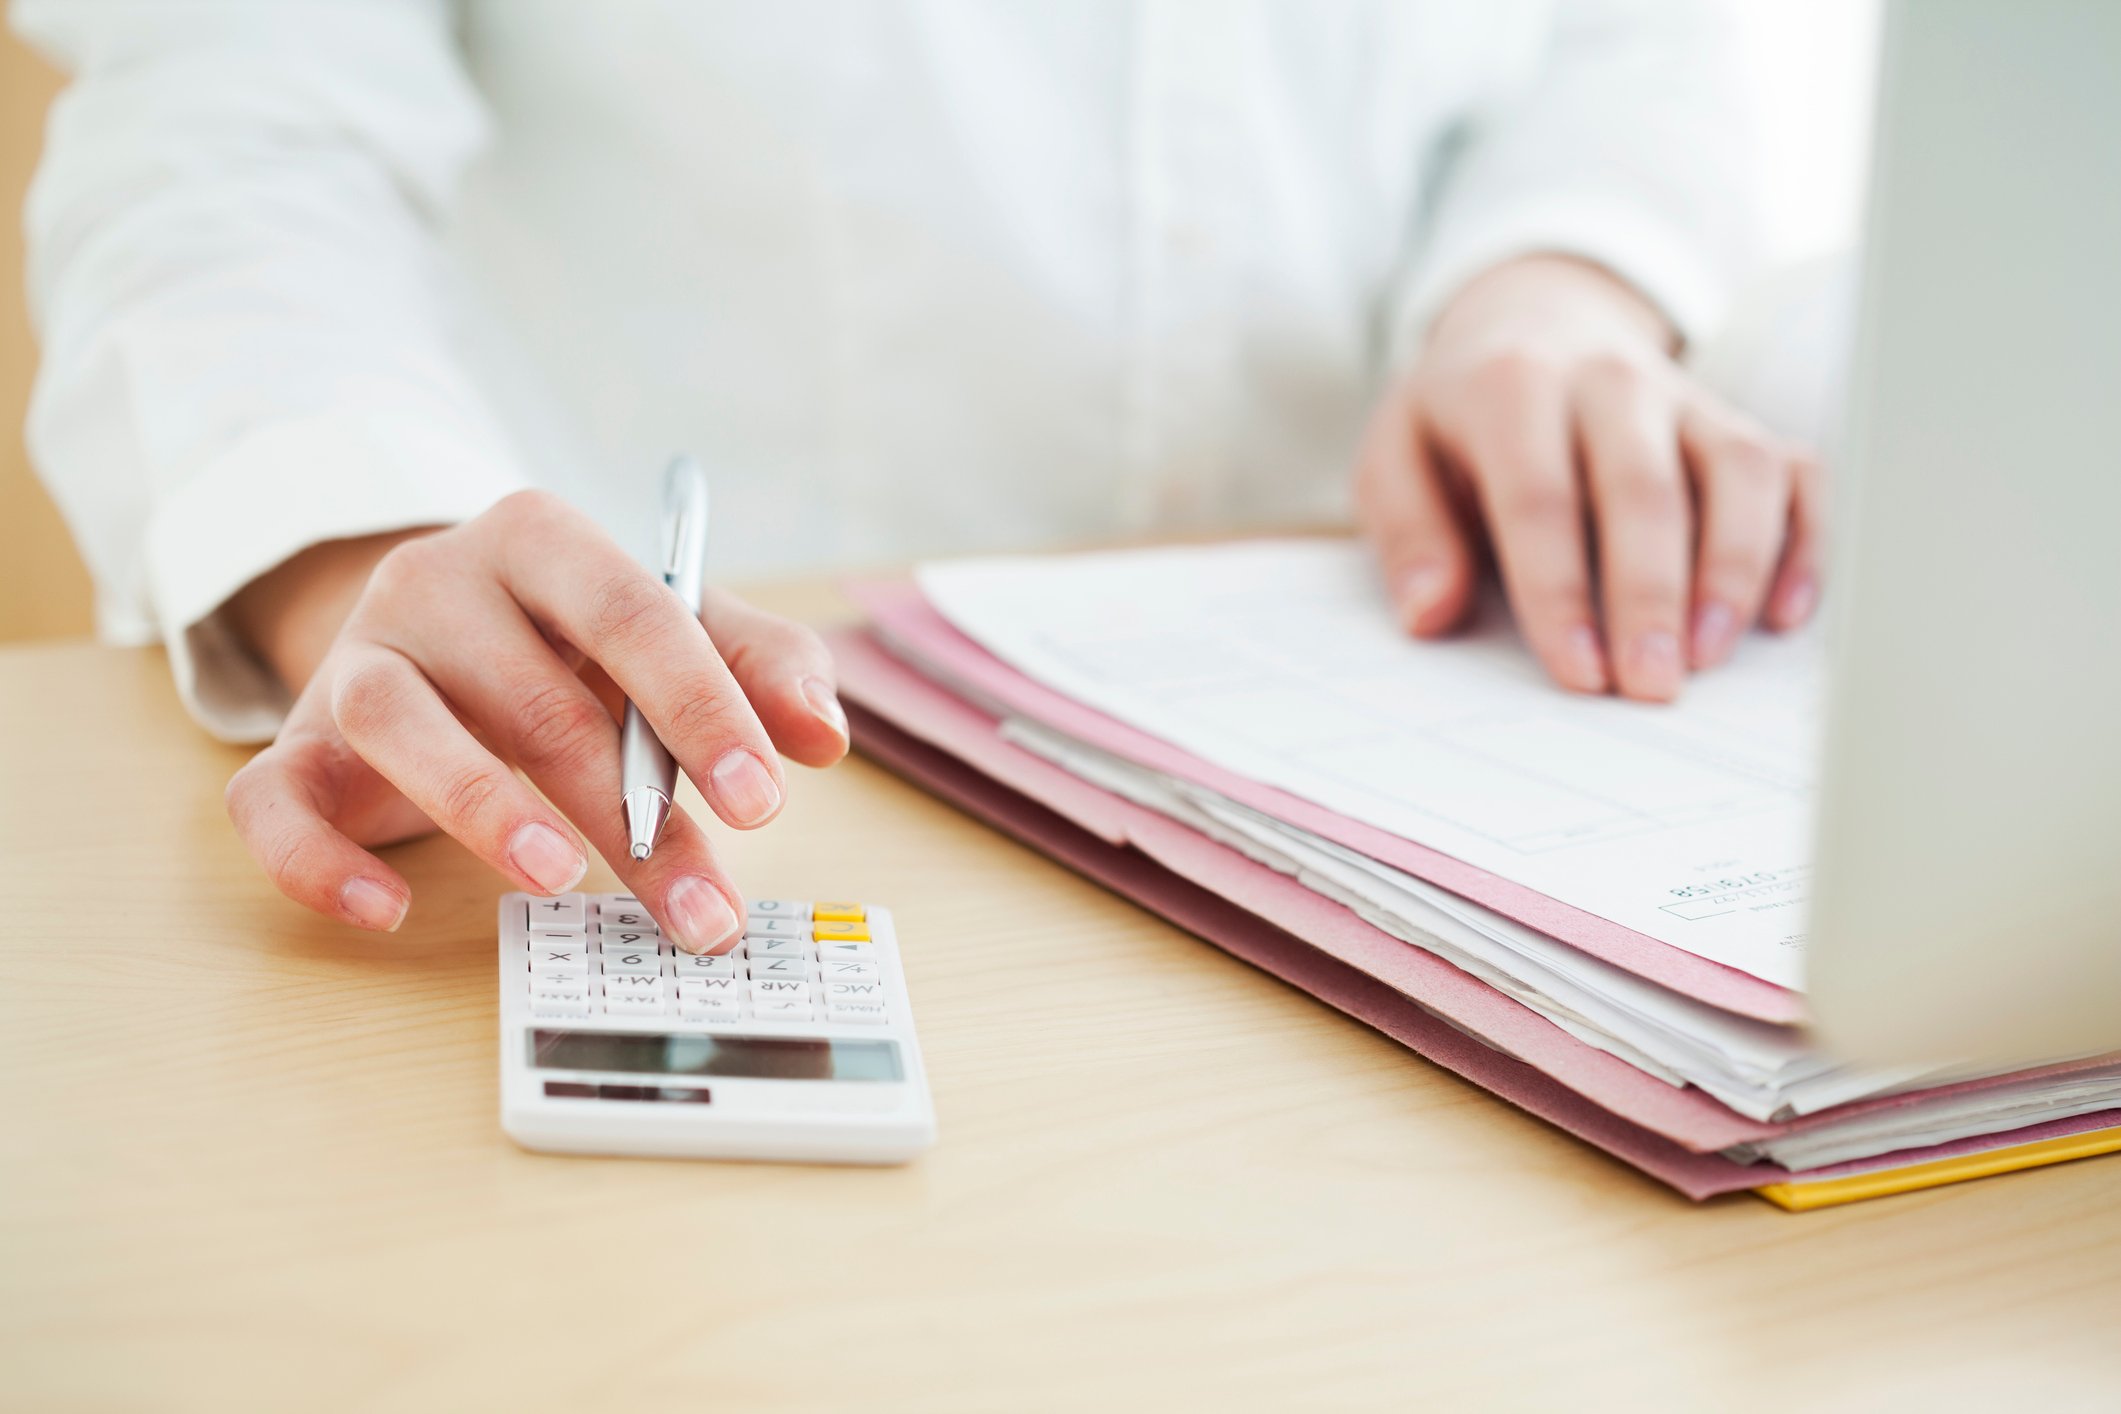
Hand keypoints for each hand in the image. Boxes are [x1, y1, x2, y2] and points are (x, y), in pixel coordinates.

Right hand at [222, 491, 848, 950]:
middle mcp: (435, 582)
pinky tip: (388, 913)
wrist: (435, 632)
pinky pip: (274, 802)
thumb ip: (762, 666)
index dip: (701, 710)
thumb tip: (824, 737)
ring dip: (482, 808)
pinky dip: (322, 864)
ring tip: (557, 879)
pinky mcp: (296, 746)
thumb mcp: (679, 631)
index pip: (633, 615)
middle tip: (703, 908)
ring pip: (400, 724)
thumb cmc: (578, 641)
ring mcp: (355, 662)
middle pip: (537, 697)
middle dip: (633, 814)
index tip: (763, 803)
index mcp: (542, 539)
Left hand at [1355, 255, 1822, 700]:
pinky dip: (1804, 541)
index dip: (1559, 591)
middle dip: (1651, 595)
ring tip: (1709, 658)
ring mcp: (1686, 398)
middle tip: (1651, 685)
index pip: (1541, 497)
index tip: (1577, 671)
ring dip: (1732, 569)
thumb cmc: (1461, 415)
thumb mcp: (1396, 455)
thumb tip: (1430, 613)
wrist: (1533, 322)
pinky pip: (1796, 472)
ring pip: (1737, 472)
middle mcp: (1610, 381)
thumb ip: (1407, 532)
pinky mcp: (1738, 422)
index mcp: (1514, 388)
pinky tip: (1784, 616)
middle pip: (1644, 489)